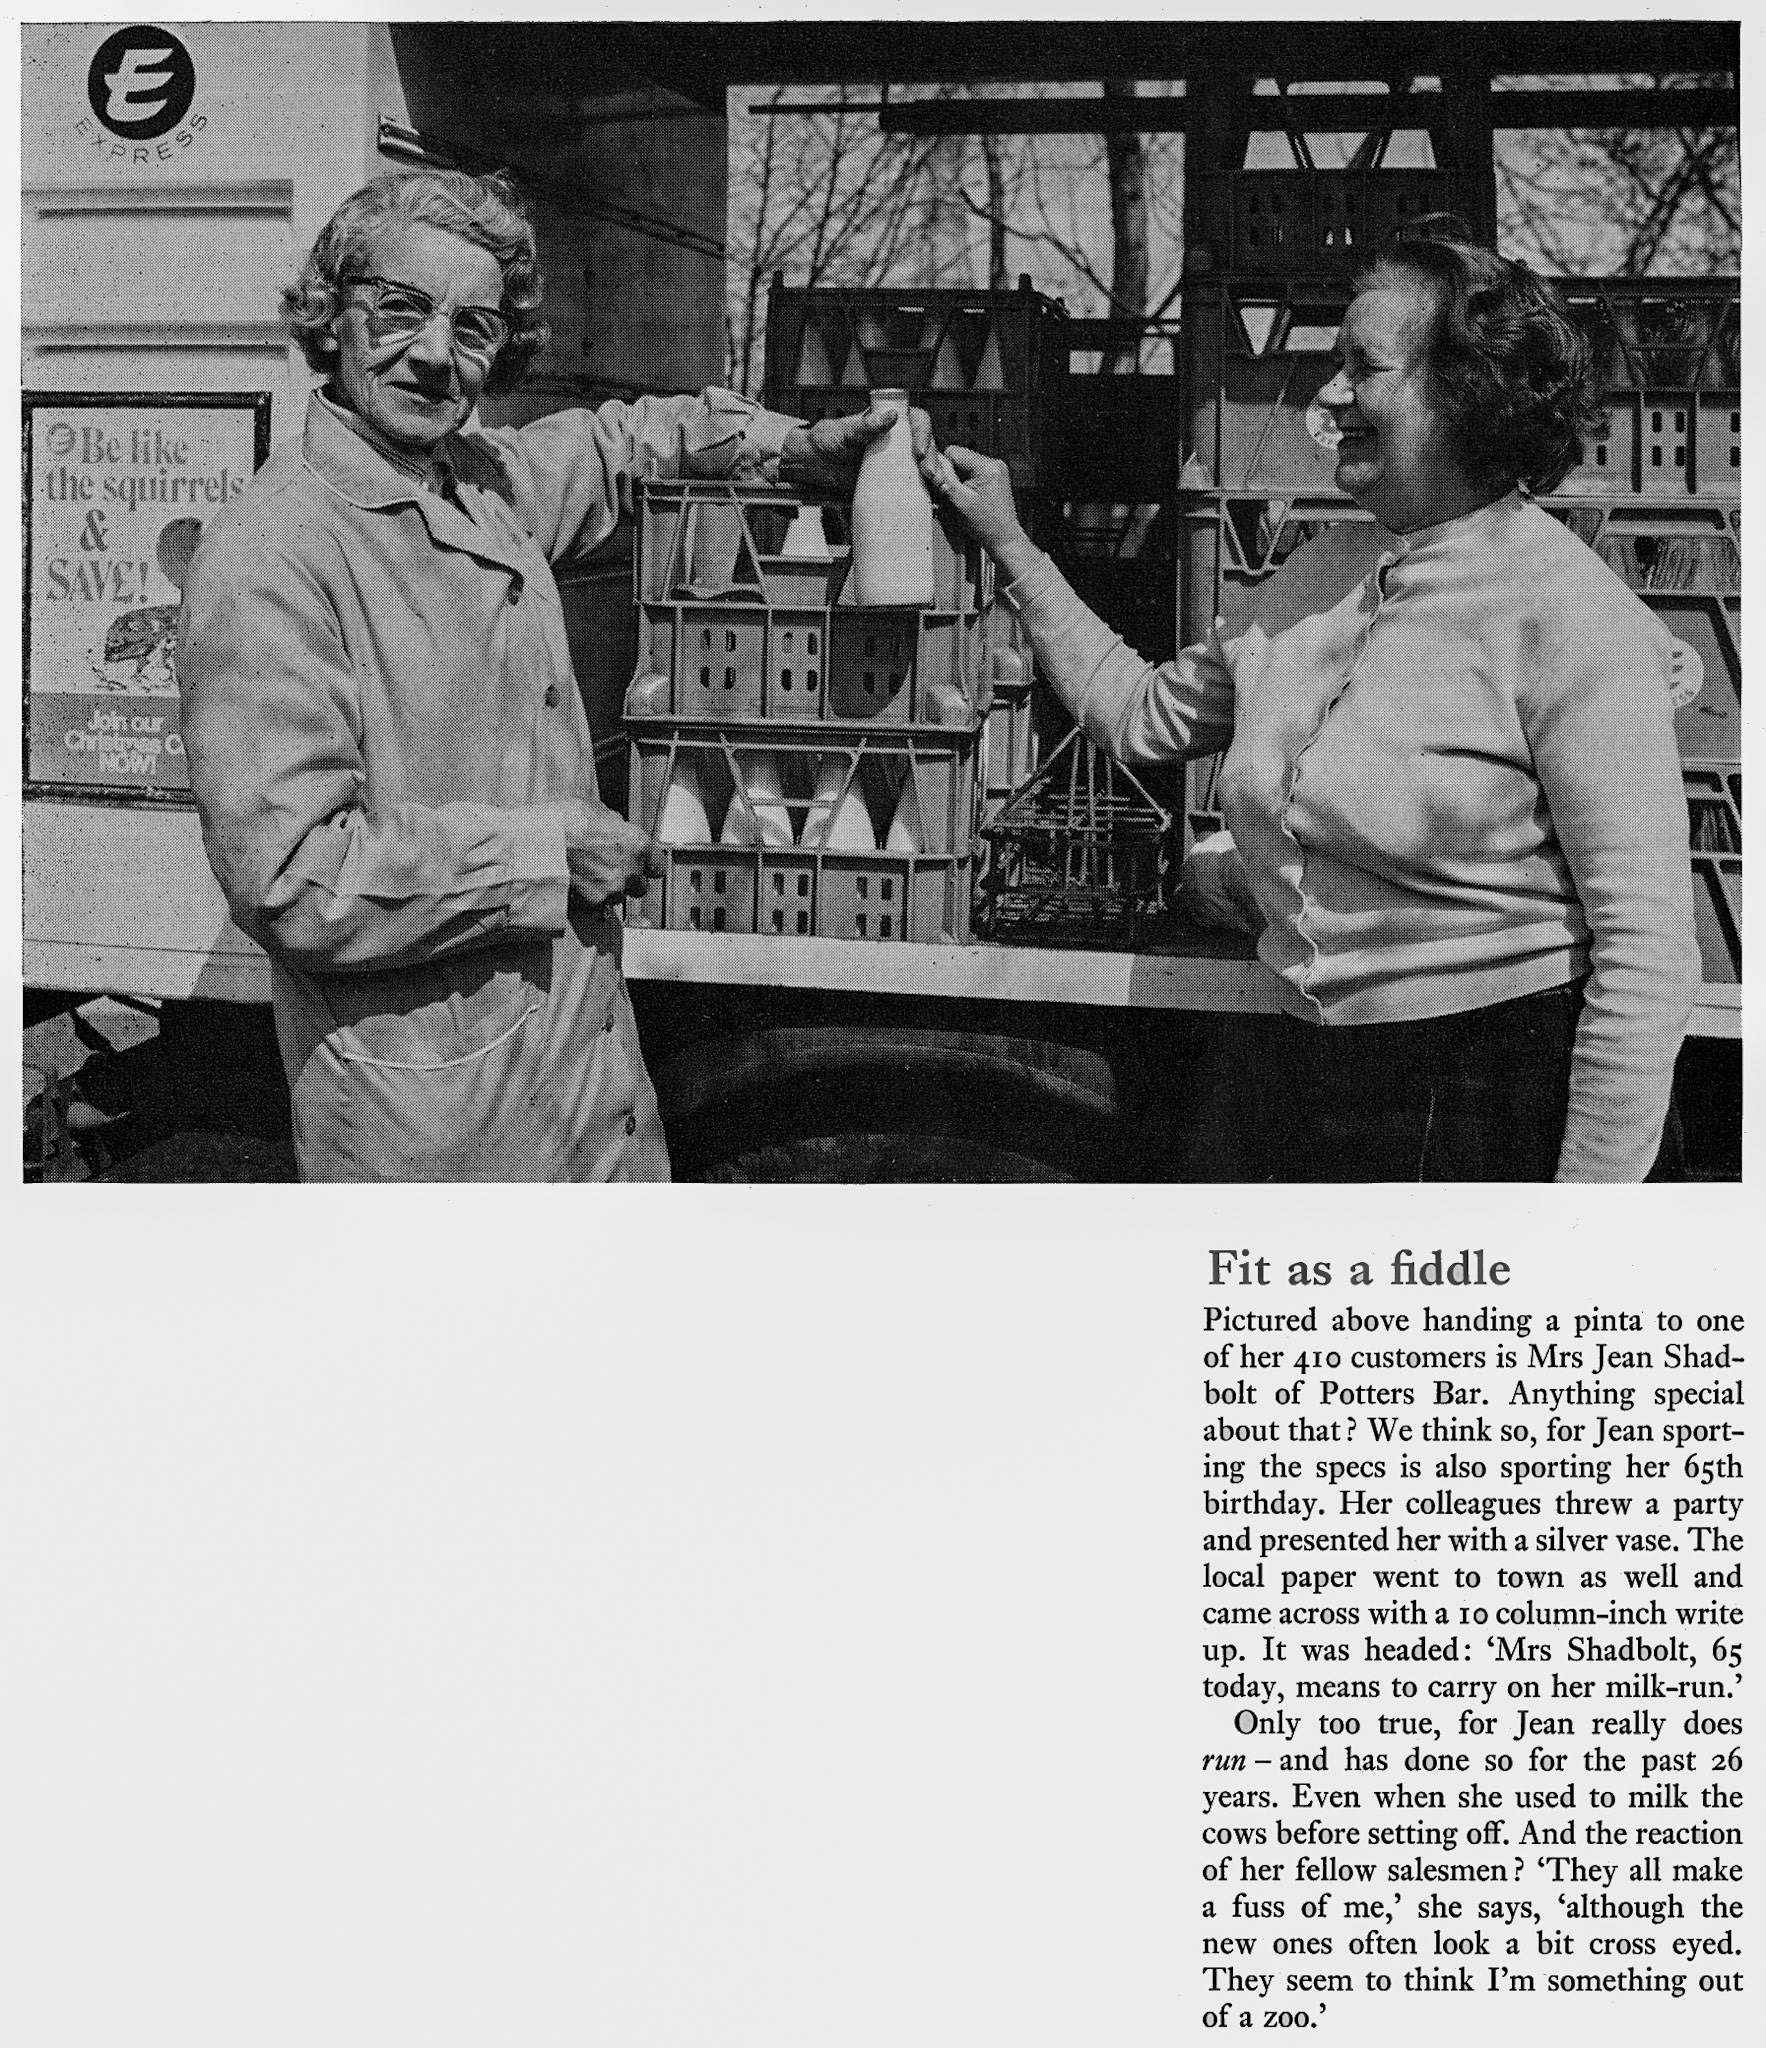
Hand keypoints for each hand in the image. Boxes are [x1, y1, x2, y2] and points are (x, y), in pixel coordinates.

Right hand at [563, 798, 665, 907]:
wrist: (535, 845)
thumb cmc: (562, 821)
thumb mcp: (592, 808)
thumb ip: (613, 823)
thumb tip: (617, 826)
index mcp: (636, 844)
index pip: (658, 866)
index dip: (649, 865)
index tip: (641, 864)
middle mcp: (630, 871)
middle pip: (640, 886)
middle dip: (628, 880)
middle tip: (609, 869)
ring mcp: (612, 890)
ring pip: (618, 897)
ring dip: (609, 889)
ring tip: (587, 875)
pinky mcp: (593, 903)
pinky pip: (598, 903)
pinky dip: (590, 897)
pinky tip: (576, 883)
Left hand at [780, 401, 935, 492]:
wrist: (813, 465)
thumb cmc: (826, 440)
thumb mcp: (844, 431)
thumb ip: (865, 425)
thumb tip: (890, 417)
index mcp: (890, 421)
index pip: (917, 420)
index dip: (924, 433)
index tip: (919, 450)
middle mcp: (898, 439)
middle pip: (927, 444)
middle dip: (933, 459)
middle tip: (929, 475)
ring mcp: (898, 461)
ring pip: (926, 463)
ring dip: (936, 475)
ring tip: (937, 488)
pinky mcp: (894, 481)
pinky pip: (916, 483)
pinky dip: (927, 490)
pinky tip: (933, 498)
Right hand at [932, 444, 1027, 559]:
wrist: (1004, 539)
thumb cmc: (986, 525)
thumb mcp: (960, 501)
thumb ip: (945, 480)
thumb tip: (933, 463)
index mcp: (987, 467)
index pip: (954, 451)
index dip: (942, 466)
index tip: (939, 482)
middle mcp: (994, 464)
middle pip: (960, 458)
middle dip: (951, 474)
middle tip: (950, 493)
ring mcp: (996, 470)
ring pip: (964, 466)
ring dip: (958, 479)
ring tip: (960, 497)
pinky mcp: (994, 477)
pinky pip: (972, 473)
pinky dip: (965, 483)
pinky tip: (967, 496)